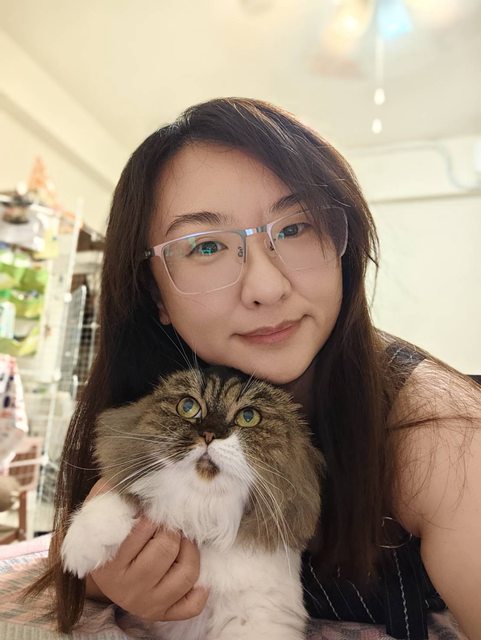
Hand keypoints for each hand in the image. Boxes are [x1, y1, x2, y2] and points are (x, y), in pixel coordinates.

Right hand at [85, 479, 208, 620]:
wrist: (98, 569)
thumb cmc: (105, 532)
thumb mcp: (99, 509)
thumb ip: (112, 491)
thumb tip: (134, 471)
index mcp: (108, 564)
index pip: (143, 530)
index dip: (154, 514)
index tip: (154, 508)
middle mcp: (126, 589)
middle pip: (167, 550)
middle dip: (173, 529)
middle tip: (170, 522)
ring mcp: (147, 604)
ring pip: (186, 574)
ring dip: (190, 550)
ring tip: (182, 539)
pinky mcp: (163, 613)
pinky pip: (192, 605)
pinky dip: (199, 588)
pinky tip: (192, 571)